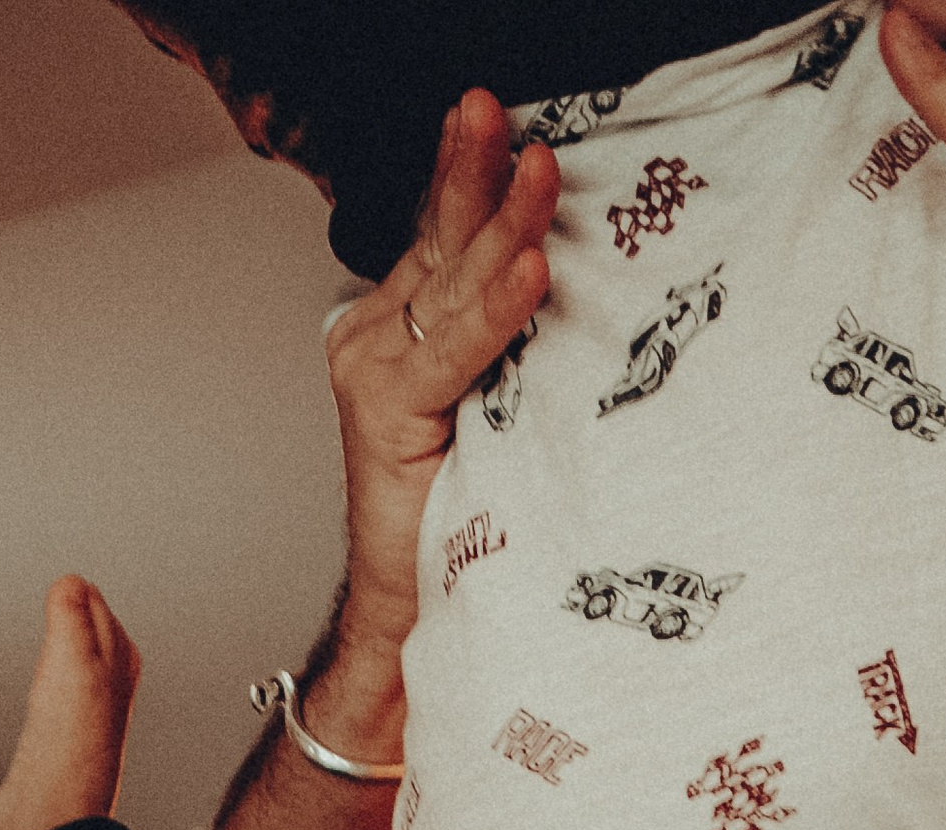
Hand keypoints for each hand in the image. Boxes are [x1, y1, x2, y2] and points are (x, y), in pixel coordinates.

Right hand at [323, 94, 557, 644]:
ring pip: (449, 283)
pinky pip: (453, 350)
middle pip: (442, 239)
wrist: (416, 600)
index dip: (468, 170)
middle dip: (476, 170)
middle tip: (502, 115)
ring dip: (501, 224)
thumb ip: (507, 338)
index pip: (444, 231)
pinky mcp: (383, 412)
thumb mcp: (496, 398)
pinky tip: (529, 271)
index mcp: (404, 323)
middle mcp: (376, 336)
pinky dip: (494, 310)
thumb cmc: (461, 508)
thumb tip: (572, 272)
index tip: (493, 114)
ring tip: (538, 172)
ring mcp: (372, 372)